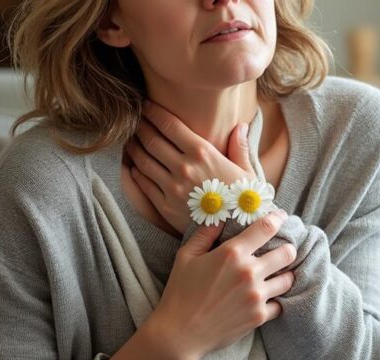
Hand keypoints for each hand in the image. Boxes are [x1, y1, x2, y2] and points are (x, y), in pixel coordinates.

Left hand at [126, 100, 256, 234]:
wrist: (239, 233)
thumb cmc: (245, 201)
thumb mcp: (247, 172)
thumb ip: (239, 147)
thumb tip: (240, 126)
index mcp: (203, 153)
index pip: (169, 125)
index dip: (154, 112)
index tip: (146, 106)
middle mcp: (183, 167)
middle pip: (151, 140)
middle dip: (140, 126)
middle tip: (135, 119)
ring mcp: (171, 187)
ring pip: (143, 160)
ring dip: (134, 147)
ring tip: (132, 140)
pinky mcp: (165, 206)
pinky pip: (143, 183)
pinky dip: (136, 171)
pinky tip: (135, 166)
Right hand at [149, 209, 294, 359]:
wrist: (181, 333)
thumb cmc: (180, 292)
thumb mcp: (186, 256)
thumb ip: (206, 234)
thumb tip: (220, 217)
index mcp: (232, 253)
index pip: (267, 227)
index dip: (278, 219)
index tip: (281, 217)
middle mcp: (249, 272)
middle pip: (287, 253)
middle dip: (288, 249)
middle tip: (283, 251)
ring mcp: (257, 295)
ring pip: (288, 279)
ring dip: (285, 275)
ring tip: (278, 275)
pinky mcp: (260, 316)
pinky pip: (280, 304)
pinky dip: (275, 301)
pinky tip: (267, 298)